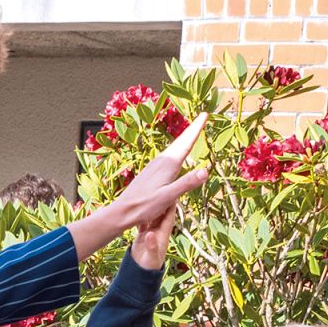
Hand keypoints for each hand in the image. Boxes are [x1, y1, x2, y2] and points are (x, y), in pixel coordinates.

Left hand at [68, 113, 208, 260]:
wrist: (122, 211)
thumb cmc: (144, 207)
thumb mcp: (168, 197)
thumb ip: (186, 183)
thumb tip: (205, 170)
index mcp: (168, 165)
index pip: (186, 143)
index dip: (196, 128)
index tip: (205, 114)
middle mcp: (161, 161)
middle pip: (180, 142)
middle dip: (192, 129)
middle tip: (203, 116)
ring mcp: (154, 166)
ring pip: (173, 148)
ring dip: (184, 139)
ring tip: (193, 131)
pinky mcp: (150, 172)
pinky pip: (168, 156)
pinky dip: (176, 149)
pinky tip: (175, 154)